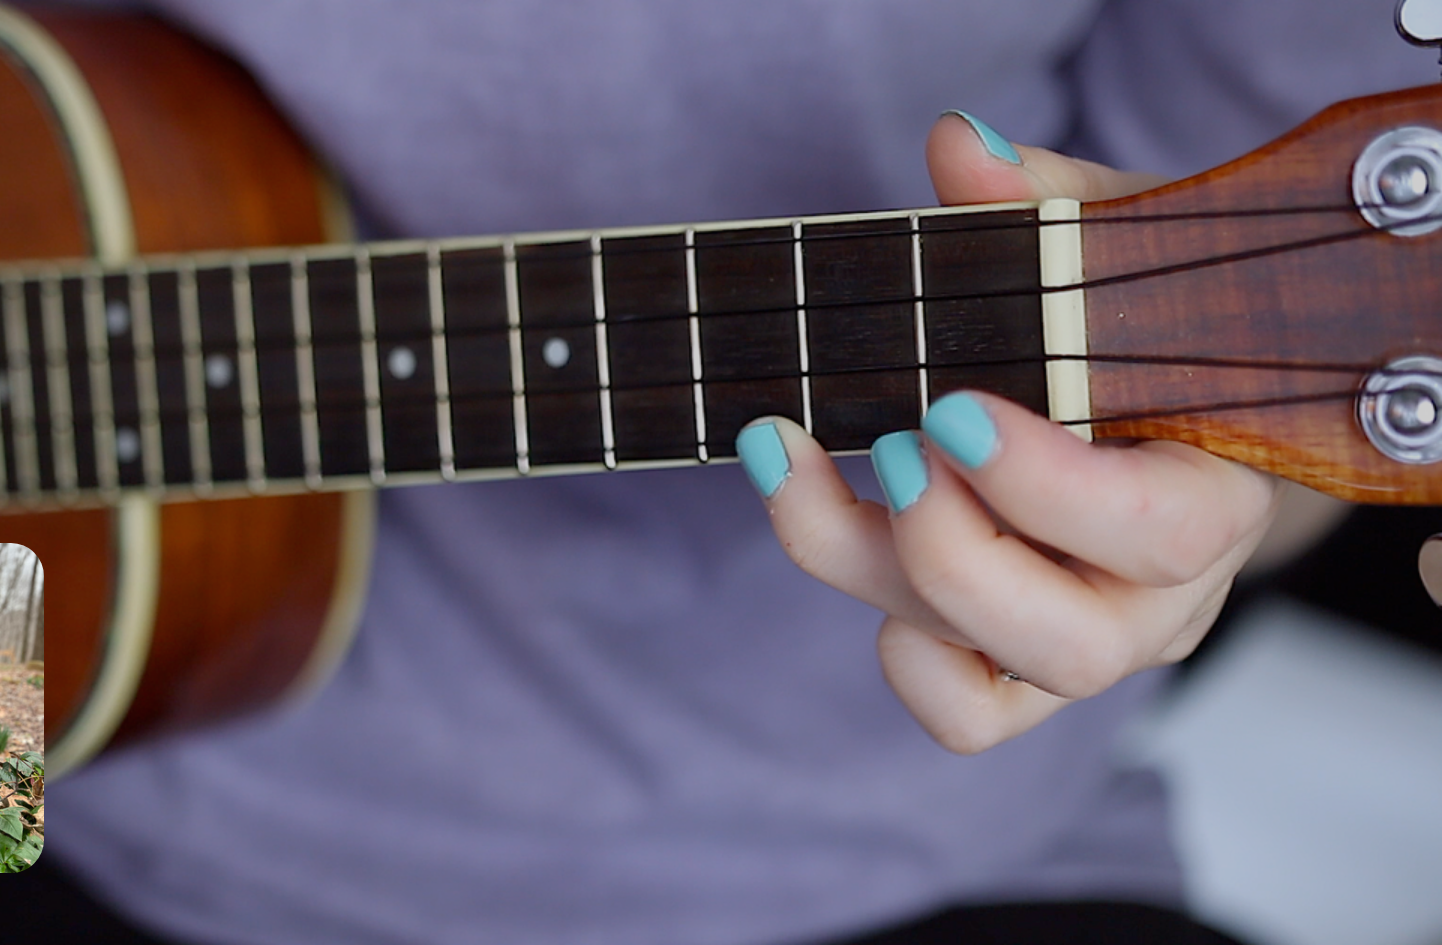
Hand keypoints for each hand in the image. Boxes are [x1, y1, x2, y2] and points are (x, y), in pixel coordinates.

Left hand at [740, 113, 1283, 752]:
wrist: (1158, 404)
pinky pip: (963, 715)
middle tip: (889, 444)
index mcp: (1213, 488)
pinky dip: (899, 656)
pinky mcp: (1019, 671)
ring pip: (994, 672)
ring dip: (875, 570)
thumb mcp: (1108, 245)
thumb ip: (1043, 200)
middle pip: (1069, 641)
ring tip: (801, 463)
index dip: (1043, 486)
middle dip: (948, 547)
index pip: (1158, 531)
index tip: (946, 406)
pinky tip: (850, 539)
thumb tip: (958, 149)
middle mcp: (1157, 592)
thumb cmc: (1137, 325)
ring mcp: (1087, 639)